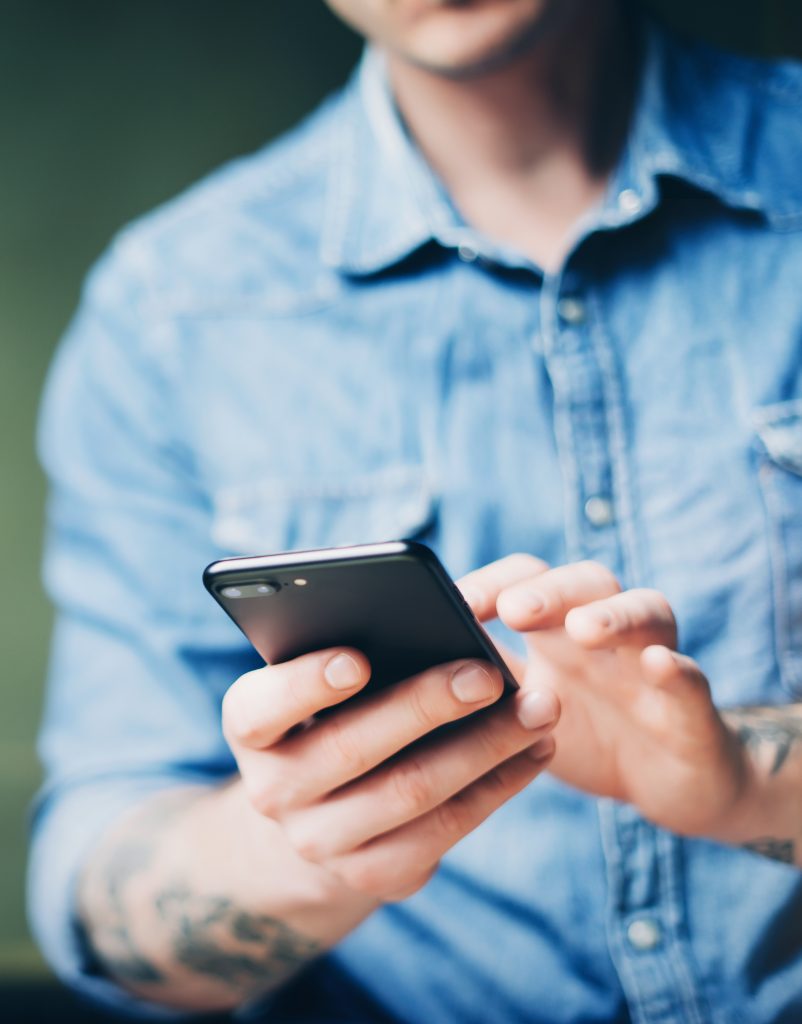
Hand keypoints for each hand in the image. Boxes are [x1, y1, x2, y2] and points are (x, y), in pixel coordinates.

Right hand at [222, 644, 558, 902]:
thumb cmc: (333, 712)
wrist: (319, 812)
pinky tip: (537, 749)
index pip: (260, 708)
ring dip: (486, 746)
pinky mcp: (377, 874)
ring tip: (539, 707)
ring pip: (412, 792)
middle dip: (425, 706)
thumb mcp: (322, 680)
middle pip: (351, 749)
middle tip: (488, 673)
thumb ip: (355, 648)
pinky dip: (500, 785)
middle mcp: (273, 791)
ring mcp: (321, 842)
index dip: (306, 685)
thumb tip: (441, 620)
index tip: (356, 659)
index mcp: (252, 727)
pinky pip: (448, 830)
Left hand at [459, 555, 753, 840]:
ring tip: (581, 629)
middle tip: (512, 609)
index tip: (449, 604)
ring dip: (613, 616)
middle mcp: (609, 632)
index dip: (491, 584)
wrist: (668, 784)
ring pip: (646, 613)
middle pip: (586, 582)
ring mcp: (653, 665)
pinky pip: (691, 679)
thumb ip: (481, 676)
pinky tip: (656, 665)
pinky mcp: (692, 710)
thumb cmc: (586, 732)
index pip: (526, 580)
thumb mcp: (522, 707)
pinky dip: (676, 668)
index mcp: (559, 628)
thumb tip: (404, 659)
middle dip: (549, 591)